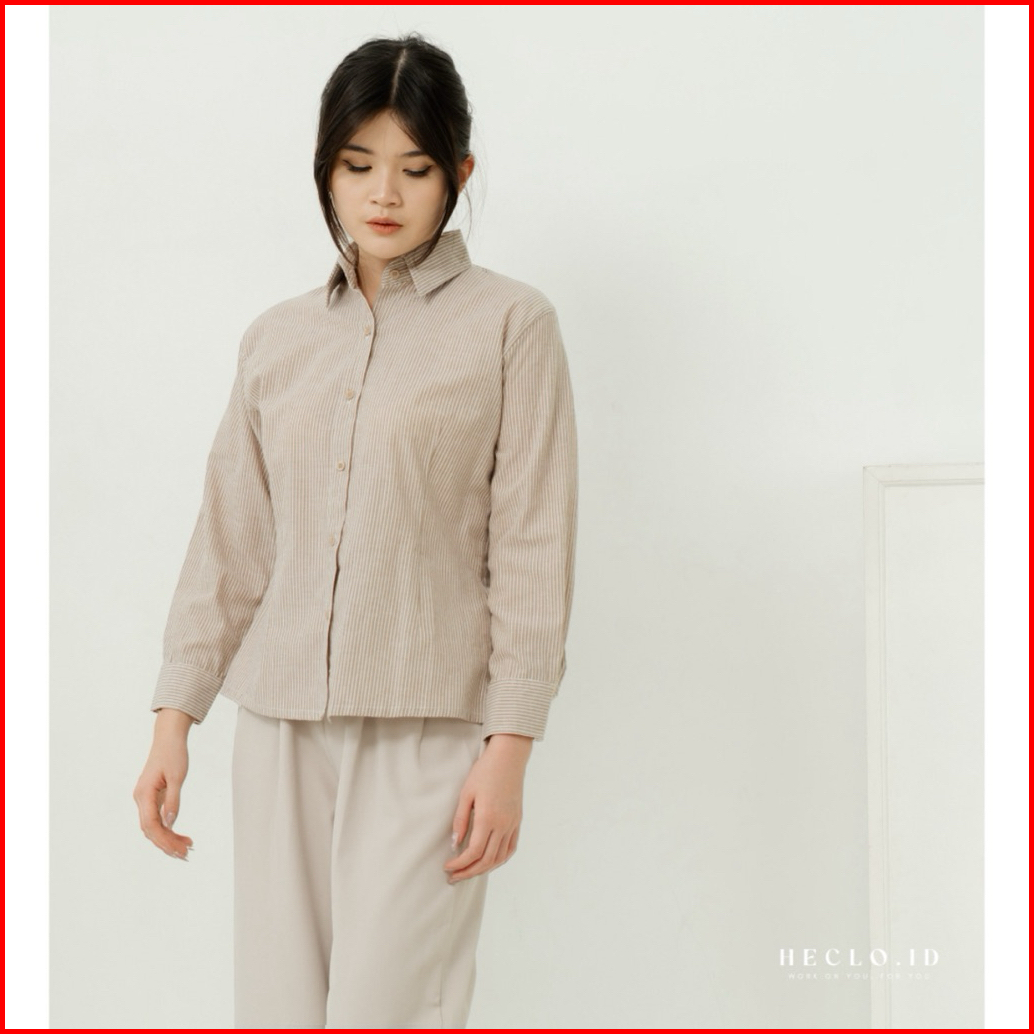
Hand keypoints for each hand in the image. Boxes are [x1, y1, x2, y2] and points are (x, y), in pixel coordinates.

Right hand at [133, 708, 195, 859]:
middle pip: (151, 829)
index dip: (164, 840)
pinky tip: (179, 836)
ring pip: (154, 826)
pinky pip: (157, 819)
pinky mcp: (152, 798)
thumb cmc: (173, 754)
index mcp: (144, 794)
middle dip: (167, 843)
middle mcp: (141, 799)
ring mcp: (145, 799)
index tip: (178, 850)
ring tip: (186, 847)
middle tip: (186, 854)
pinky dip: (168, 829)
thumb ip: (173, 800)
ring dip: (168, 838)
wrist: (168, 738)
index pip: (150, 825)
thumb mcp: (177, 777)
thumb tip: (170, 824)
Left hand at [443, 733, 531, 883]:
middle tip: (453, 877)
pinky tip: (489, 862)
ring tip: (468, 872)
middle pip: (486, 860)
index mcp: (488, 818)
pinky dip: (500, 860)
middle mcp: (503, 825)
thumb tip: (455, 843)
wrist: (509, 757)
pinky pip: (510, 848)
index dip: (459, 864)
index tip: (447, 867)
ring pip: (500, 858)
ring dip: (483, 869)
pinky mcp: (518, 821)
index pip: (474, 852)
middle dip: (468, 872)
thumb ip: (460, 820)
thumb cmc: (485, 771)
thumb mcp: (467, 793)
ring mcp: (512, 824)